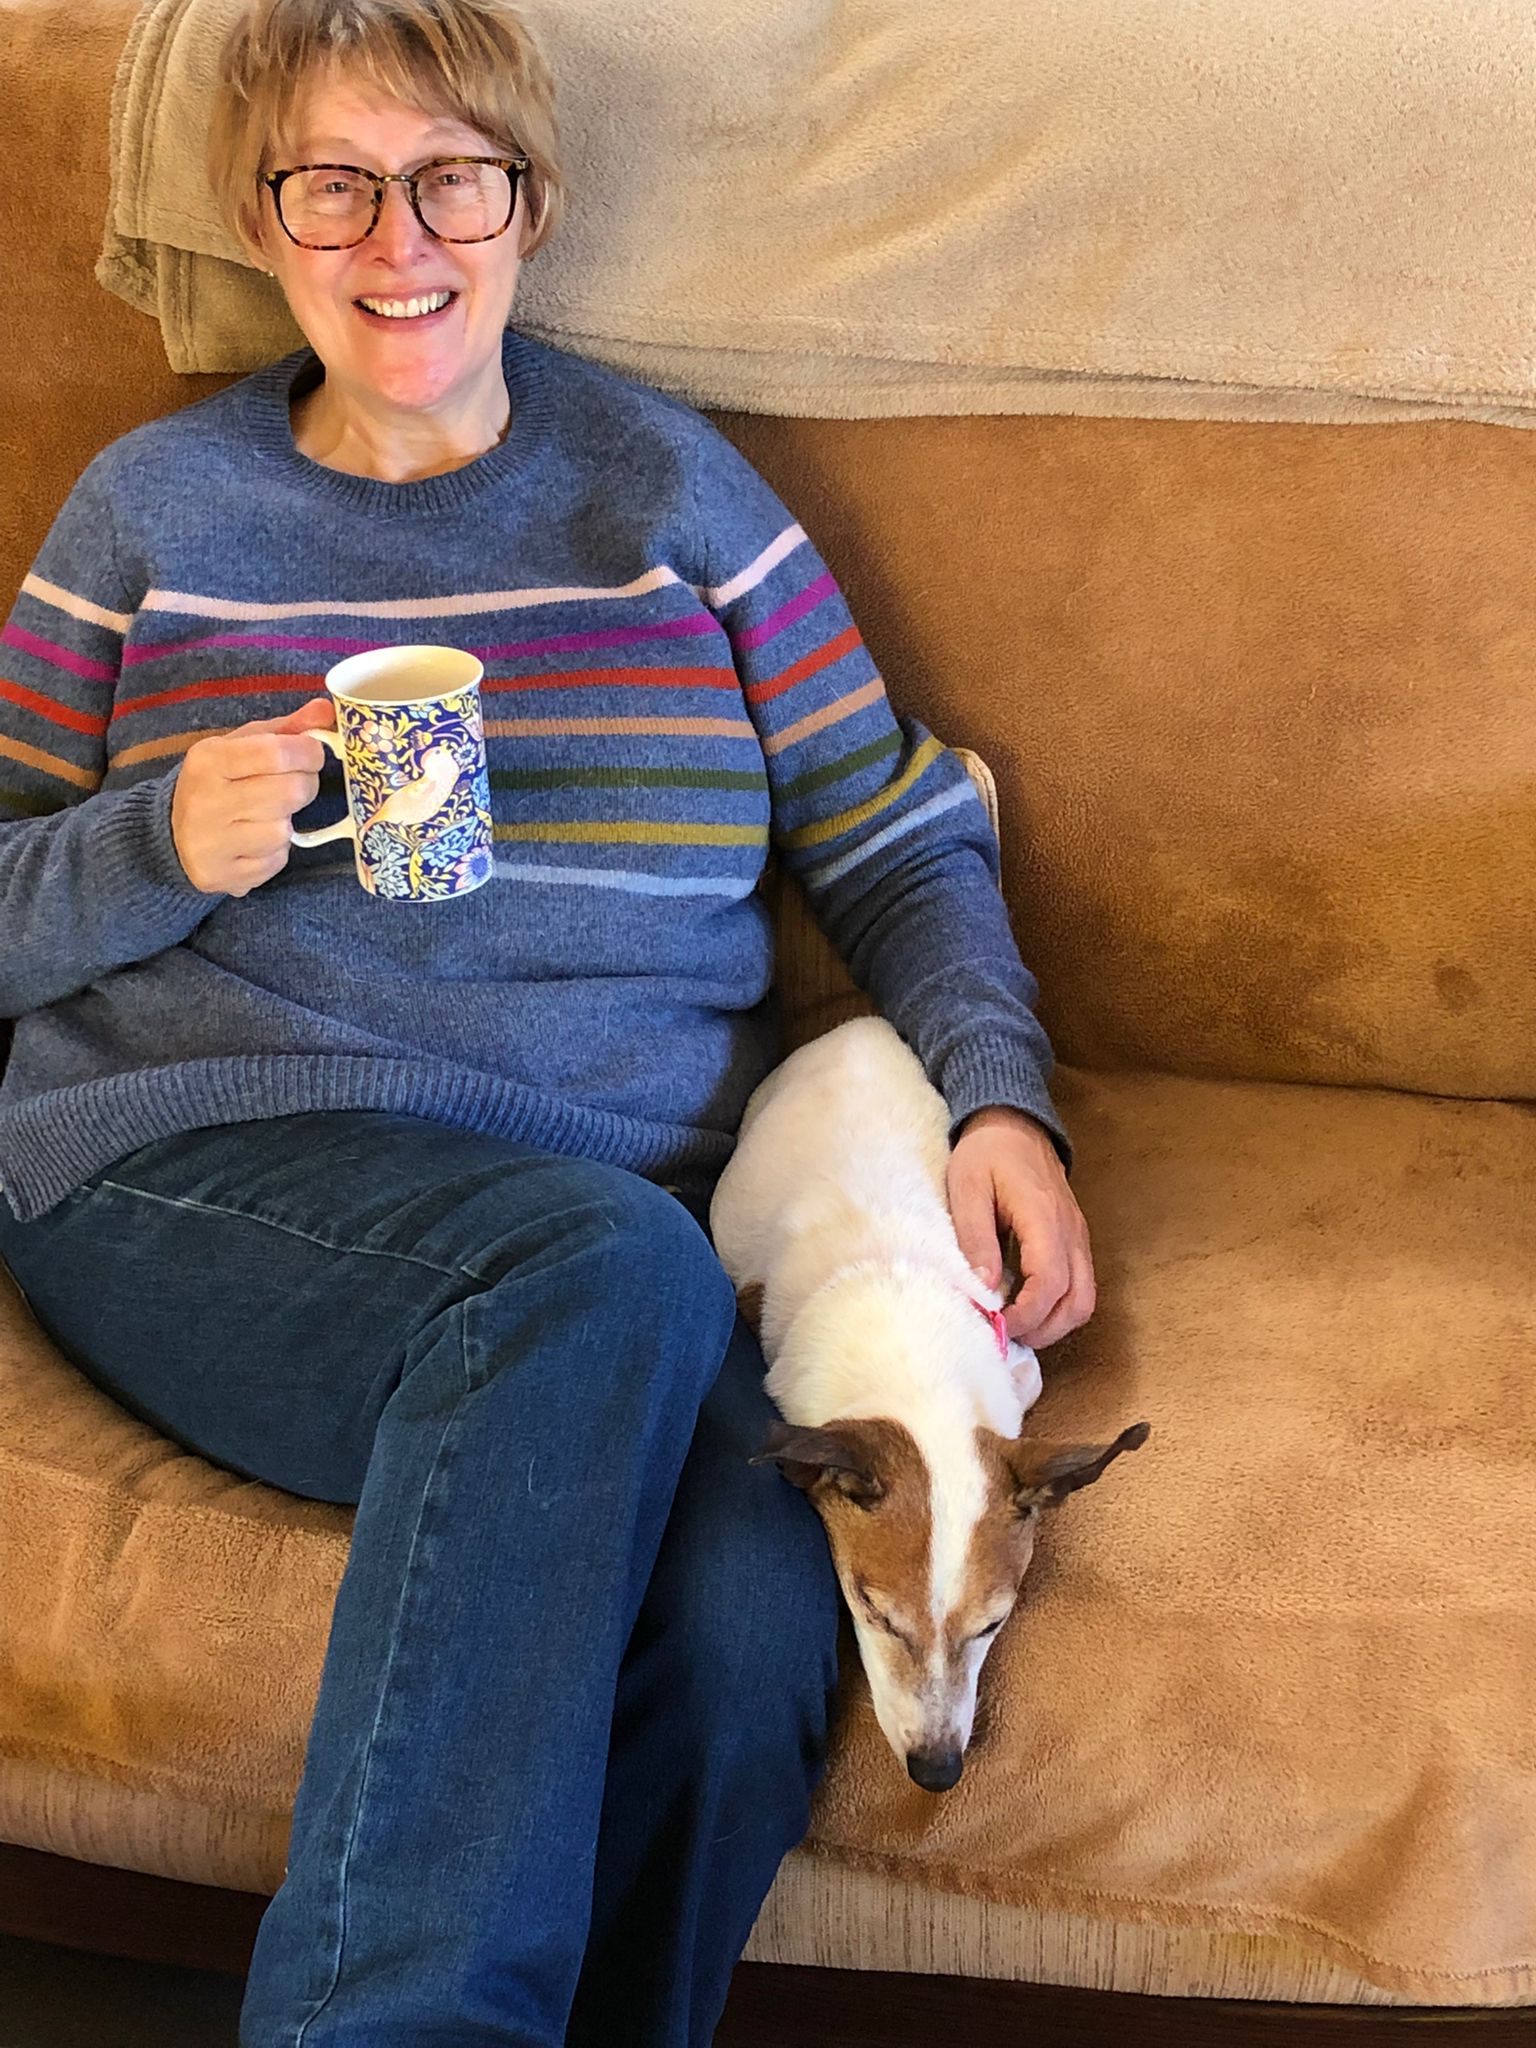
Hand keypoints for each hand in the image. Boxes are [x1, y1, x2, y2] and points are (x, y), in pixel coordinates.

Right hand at [170, 698, 335, 896]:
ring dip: (286, 822)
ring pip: (283, 831)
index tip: (312, 753)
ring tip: (265, 815)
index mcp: (208, 760)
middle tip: (295, 785)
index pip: (276, 752)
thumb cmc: (218, 783)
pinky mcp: (221, 875)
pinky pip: (275, 862)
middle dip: (304, 786)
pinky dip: (275, 852)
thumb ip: (286, 729)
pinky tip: (255, 842)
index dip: (308, 752)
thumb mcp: (242, 746)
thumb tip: (326, 710)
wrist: (172, 835)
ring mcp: (210, 842)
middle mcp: (205, 801)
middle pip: (289, 792)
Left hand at [946, 1105, 1095, 1348]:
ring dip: (1055, 1323)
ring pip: (1084, 1299)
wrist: (1014, 1123)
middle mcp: (1071, 1232)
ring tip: (1016, 1326)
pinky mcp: (1074, 1240)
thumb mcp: (967, 1188)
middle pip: (1078, 1302)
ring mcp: (1078, 1237)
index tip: (997, 1325)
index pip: (1051, 1282)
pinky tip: (1027, 1308)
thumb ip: (975, 1237)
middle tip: (1006, 1334)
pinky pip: (1079, 1285)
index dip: (1027, 1315)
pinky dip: (1058, 1307)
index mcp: (1044, 1217)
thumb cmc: (987, 1153)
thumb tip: (985, 1289)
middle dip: (1044, 1330)